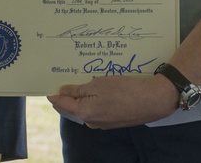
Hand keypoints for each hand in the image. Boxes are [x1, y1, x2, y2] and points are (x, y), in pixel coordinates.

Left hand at [48, 73, 176, 129]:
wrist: (152, 100)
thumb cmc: (125, 90)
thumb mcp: (99, 84)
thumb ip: (78, 90)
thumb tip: (62, 92)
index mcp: (84, 112)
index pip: (62, 103)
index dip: (54, 93)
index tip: (48, 84)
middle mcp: (91, 121)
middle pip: (72, 107)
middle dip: (68, 94)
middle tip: (65, 77)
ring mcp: (102, 123)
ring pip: (86, 107)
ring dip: (83, 95)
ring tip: (82, 79)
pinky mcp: (112, 121)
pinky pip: (97, 109)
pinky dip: (94, 99)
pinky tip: (98, 88)